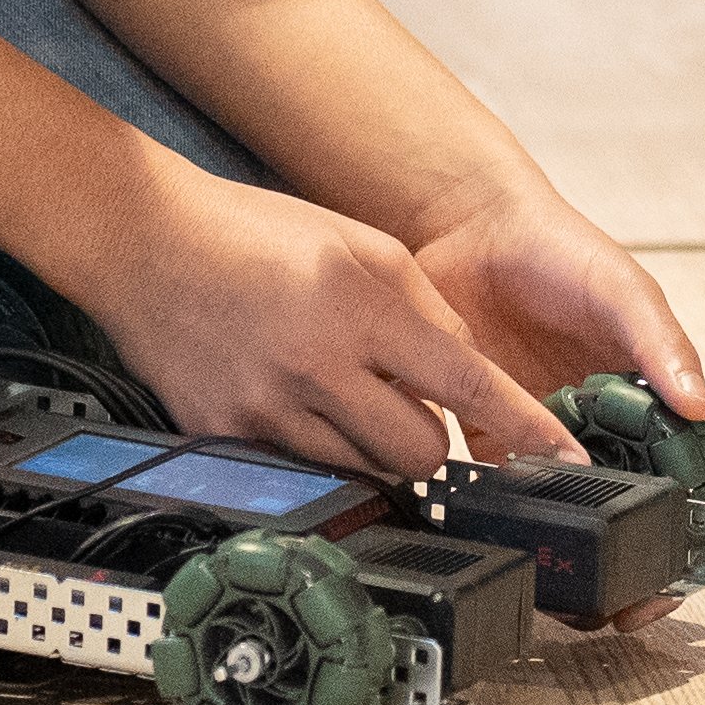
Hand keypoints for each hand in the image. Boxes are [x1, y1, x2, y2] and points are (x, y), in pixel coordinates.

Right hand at [81, 172, 578, 479]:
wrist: (143, 243)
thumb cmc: (253, 234)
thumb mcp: (361, 246)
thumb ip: (424, 311)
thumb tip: (468, 376)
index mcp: (357, 304)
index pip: (464, 382)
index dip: (520, 426)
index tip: (561, 459)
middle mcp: (314, 363)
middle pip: (420, 452)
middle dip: (431, 438)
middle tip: (406, 402)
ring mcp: (267, 410)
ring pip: (365, 470)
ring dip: (373, 444)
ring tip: (342, 393)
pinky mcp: (228, 437)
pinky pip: (305, 470)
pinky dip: (320, 448)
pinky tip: (297, 401)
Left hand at [406, 176, 704, 627]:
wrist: (468, 222)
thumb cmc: (558, 246)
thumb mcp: (622, 287)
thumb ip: (661, 343)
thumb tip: (701, 403)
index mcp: (641, 401)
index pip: (671, 482)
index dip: (673, 540)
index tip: (666, 585)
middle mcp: (592, 426)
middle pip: (614, 514)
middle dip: (616, 569)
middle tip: (610, 613)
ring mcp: (538, 432)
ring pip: (554, 512)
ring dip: (556, 555)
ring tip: (556, 599)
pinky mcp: (483, 429)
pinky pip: (488, 486)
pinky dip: (491, 515)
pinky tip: (490, 541)